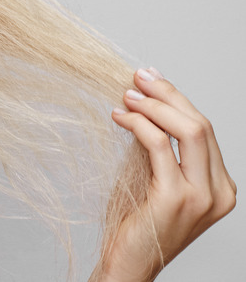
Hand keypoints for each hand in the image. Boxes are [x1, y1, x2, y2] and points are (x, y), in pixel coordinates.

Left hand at [101, 68, 235, 280]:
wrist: (128, 266)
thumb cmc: (137, 224)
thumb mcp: (156, 181)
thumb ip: (161, 151)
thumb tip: (146, 105)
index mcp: (220, 187)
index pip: (204, 130)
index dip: (177, 100)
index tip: (152, 80)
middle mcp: (218, 192)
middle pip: (201, 125)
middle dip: (168, 94)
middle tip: (138, 77)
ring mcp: (201, 197)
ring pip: (188, 130)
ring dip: (154, 106)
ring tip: (127, 95)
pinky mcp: (175, 198)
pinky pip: (159, 146)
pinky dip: (139, 125)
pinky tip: (120, 118)